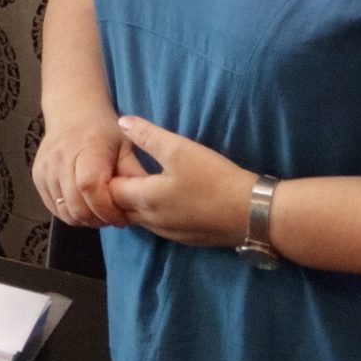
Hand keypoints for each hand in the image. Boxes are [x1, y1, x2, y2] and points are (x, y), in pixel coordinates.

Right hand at [31, 112, 130, 228]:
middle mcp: (61, 159)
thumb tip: (150, 201)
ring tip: (99, 212)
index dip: (107, 209)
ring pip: (64, 212)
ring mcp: (45, 168)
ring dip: (85, 219)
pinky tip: (84, 206)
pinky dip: (70, 214)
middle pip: (76, 206)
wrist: (72, 111)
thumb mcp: (127, 146)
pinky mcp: (37, 176)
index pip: (90, 187)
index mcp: (86, 149)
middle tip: (113, 217)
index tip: (123, 217)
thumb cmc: (104, 131)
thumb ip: (135, 174)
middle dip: (99, 220)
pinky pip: (53, 208)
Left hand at [106, 116, 254, 248]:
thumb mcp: (179, 149)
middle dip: (117, 192)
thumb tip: (122, 122)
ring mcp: (170, 234)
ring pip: (140, 220)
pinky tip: (166, 198)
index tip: (113, 159)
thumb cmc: (212, 178)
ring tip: (141, 181)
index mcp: (145, 200)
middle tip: (124, 169)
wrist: (253, 213)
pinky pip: (159, 226)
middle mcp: (152, 222)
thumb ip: (147, 135)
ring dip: (135, 203)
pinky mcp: (187, 238)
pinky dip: (153, 213)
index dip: (108, 175)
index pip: (109, 192)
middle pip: (121, 209)